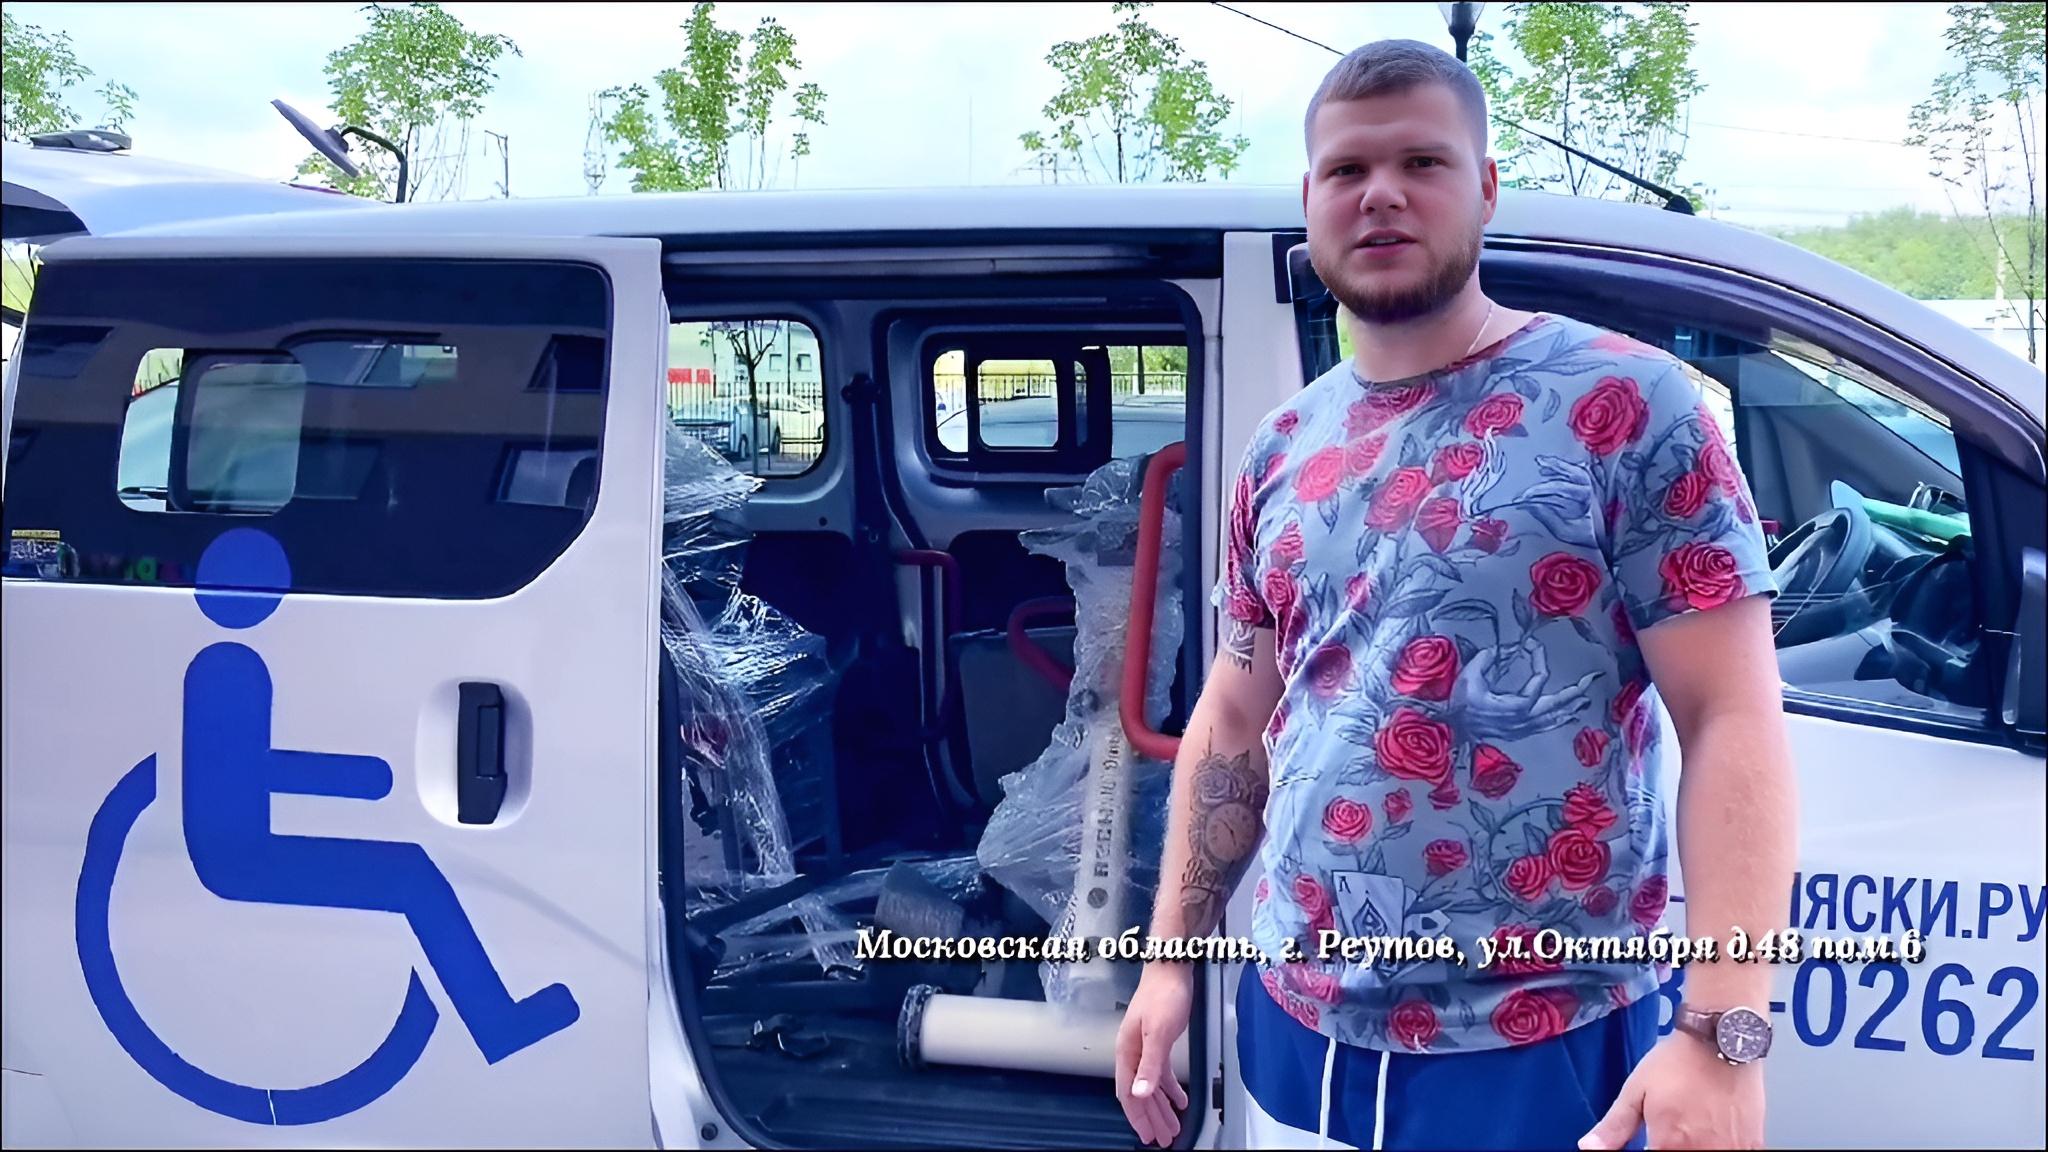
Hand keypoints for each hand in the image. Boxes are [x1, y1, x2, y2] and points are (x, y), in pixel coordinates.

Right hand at [1115, 962, 1192, 1147]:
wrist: (1171, 966)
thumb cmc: (1164, 995)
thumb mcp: (1159, 1031)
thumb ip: (1150, 1064)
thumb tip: (1140, 1094)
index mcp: (1127, 1052)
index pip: (1128, 1093)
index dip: (1137, 1117)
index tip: (1147, 1136)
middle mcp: (1132, 1053)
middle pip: (1140, 1093)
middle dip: (1151, 1118)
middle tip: (1163, 1139)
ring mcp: (1145, 1048)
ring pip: (1151, 1086)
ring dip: (1161, 1107)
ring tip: (1171, 1127)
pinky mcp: (1159, 1042)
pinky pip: (1161, 1073)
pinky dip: (1170, 1089)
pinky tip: (1180, 1100)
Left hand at [1581, 1032, 1764, 1149]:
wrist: (1721, 1039)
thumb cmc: (1679, 1062)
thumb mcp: (1635, 1091)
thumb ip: (1614, 1126)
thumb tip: (1588, 1148)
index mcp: (1669, 1145)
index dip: (1651, 1147)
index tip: (1652, 1137)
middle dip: (1672, 1146)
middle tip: (1674, 1126)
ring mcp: (1730, 1151)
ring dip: (1695, 1146)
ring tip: (1693, 1123)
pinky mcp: (1752, 1145)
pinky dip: (1721, 1146)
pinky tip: (1714, 1129)